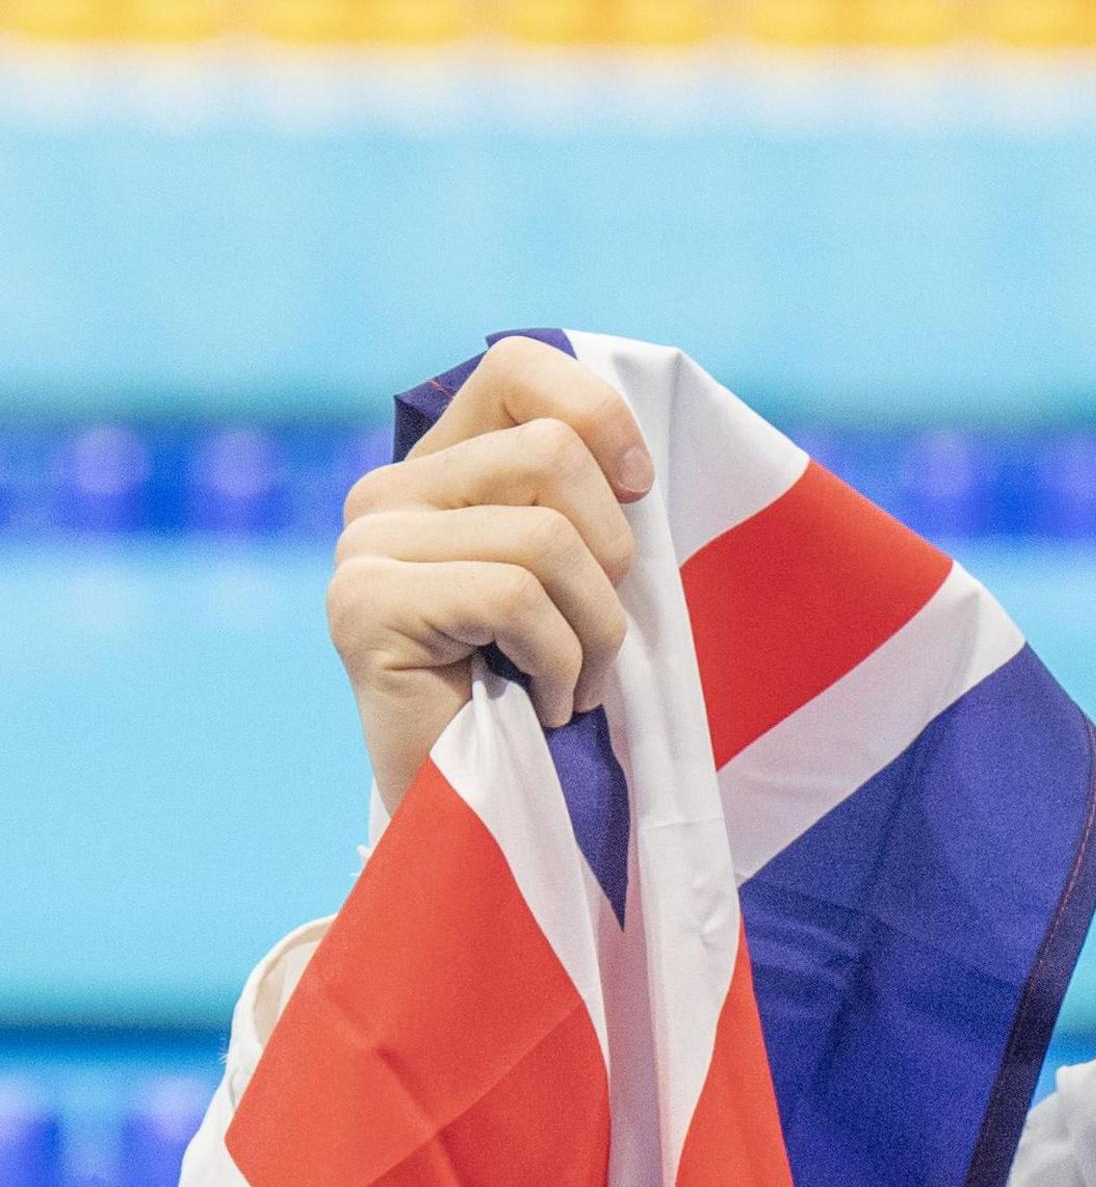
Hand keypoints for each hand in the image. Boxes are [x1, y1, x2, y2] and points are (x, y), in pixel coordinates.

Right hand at [327, 337, 653, 811]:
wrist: (479, 817)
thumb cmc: (546, 696)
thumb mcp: (581, 580)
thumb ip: (583, 503)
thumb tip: (640, 461)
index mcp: (438, 471)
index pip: (517, 369)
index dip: (599, 416)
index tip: (640, 490)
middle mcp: (384, 496)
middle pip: (552, 454)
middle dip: (611, 557)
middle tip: (591, 634)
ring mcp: (364, 549)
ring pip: (546, 535)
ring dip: (594, 629)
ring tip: (570, 683)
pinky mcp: (365, 607)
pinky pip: (516, 597)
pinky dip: (561, 663)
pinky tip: (542, 706)